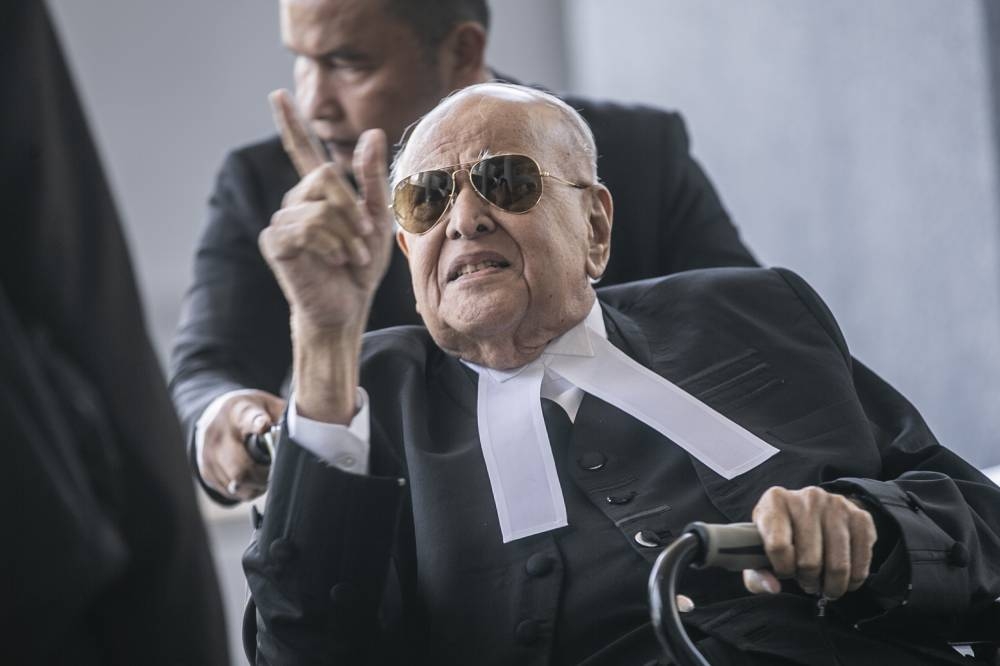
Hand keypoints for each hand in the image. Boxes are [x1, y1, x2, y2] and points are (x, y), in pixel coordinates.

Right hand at [199, 390, 286, 500]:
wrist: (213, 416)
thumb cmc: (249, 411)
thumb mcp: (266, 405)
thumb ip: (283, 418)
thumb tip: (308, 434)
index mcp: (238, 412)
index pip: (247, 419)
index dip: (257, 423)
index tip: (265, 427)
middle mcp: (218, 434)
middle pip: (242, 468)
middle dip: (265, 476)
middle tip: (276, 471)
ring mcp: (208, 456)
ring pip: (238, 485)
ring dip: (257, 485)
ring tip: (264, 473)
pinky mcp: (206, 472)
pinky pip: (232, 492)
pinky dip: (247, 490)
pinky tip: (252, 478)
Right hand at [259, 90, 393, 334]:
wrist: (347, 305)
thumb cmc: (360, 266)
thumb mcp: (375, 219)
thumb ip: (372, 178)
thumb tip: (370, 132)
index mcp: (318, 194)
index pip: (302, 151)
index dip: (291, 123)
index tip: (278, 94)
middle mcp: (296, 201)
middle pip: (325, 177)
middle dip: (353, 209)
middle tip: (364, 239)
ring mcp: (282, 220)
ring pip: (320, 206)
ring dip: (346, 234)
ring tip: (350, 257)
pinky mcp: (275, 240)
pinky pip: (307, 226)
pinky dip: (330, 244)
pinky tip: (335, 261)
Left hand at [744, 486, 877, 598]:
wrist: (812, 508)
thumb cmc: (781, 532)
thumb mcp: (759, 547)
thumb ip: (756, 573)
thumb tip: (773, 587)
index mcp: (775, 502)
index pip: (778, 546)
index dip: (782, 569)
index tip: (785, 572)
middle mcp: (807, 498)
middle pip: (809, 561)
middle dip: (808, 581)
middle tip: (808, 583)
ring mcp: (836, 506)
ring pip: (837, 565)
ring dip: (832, 585)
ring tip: (826, 586)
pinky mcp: (860, 516)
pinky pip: (861, 561)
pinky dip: (854, 579)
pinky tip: (846, 579)